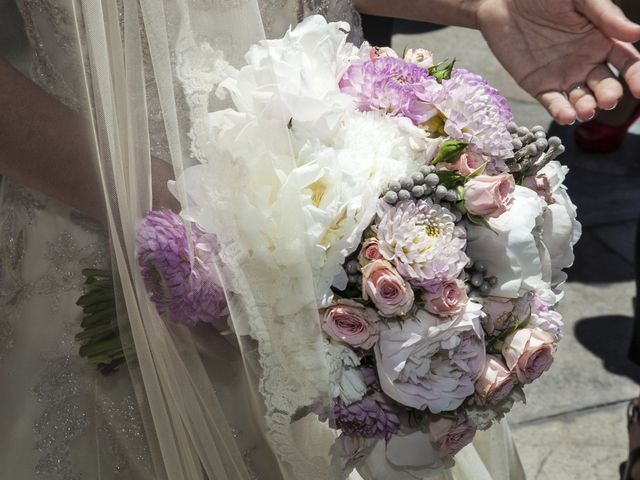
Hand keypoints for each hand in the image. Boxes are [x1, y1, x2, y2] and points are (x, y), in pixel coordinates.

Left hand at [477, 0, 639, 123]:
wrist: (504, 3)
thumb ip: (604, 14)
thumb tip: (636, 33)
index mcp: (603, 41)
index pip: (627, 63)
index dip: (636, 77)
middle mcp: (587, 63)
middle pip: (605, 86)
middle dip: (608, 95)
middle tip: (607, 100)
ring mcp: (563, 76)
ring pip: (581, 99)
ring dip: (587, 108)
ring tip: (587, 110)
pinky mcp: (540, 86)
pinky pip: (553, 103)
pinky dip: (561, 112)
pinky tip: (567, 116)